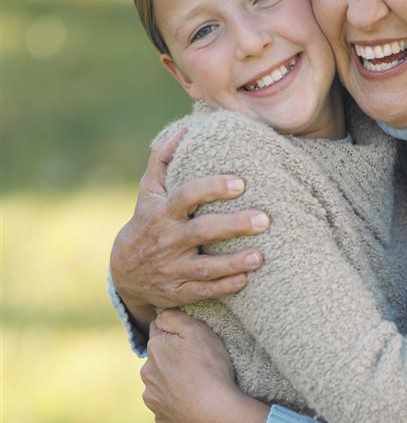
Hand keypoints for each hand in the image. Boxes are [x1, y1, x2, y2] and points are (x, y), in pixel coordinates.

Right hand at [111, 129, 270, 327]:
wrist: (125, 272)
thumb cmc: (146, 222)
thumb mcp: (148, 192)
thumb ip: (163, 160)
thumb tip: (185, 130)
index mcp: (162, 212)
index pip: (186, 196)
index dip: (212, 189)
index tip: (240, 183)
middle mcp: (168, 240)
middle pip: (201, 231)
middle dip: (233, 225)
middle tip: (264, 219)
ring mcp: (173, 268)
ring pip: (205, 267)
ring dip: (233, 262)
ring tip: (260, 257)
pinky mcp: (178, 292)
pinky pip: (203, 292)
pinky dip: (223, 288)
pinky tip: (245, 280)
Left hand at [141, 309, 268, 422]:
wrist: (216, 416)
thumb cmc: (210, 370)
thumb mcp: (197, 331)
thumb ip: (174, 317)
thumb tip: (160, 314)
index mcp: (154, 349)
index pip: (158, 330)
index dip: (175, 332)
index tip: (190, 339)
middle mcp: (147, 373)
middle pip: (158, 358)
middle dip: (172, 358)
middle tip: (198, 363)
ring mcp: (153, 399)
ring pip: (160, 384)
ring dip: (173, 382)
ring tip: (198, 386)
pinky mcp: (162, 419)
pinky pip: (168, 406)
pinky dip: (177, 404)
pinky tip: (194, 404)